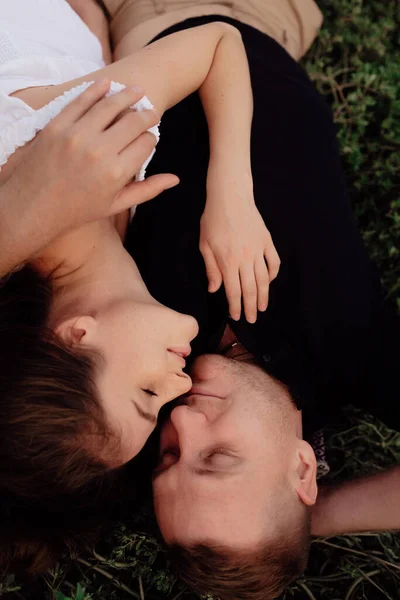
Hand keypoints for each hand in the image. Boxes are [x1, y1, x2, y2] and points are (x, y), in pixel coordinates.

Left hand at [0, 79, 177, 274]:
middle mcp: (99, 152)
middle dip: (147, 114)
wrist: (33, 207)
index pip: (146, 143)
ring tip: (137, 90)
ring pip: (110, 105)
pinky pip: (81, 101)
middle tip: (151, 111)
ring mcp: (77, 136)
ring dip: (128, 95)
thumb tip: (176, 179)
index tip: (149, 139)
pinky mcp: (57, 126)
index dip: (151, 139)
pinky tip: (108, 85)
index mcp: (117, 174)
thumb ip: (147, 190)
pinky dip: (97, 90)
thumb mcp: (115, 205)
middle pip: (134, 121)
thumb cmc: (78, 210)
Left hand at [200, 186, 279, 322]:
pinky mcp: (267, 241)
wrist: (230, 196)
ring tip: (262, 307)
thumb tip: (214, 289)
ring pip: (264, 279)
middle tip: (252, 319)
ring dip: (263, 295)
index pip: (234, 291)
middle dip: (250, 307)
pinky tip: (269, 282)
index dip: (236, 306)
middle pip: (250, 289)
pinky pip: (274, 262)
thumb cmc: (212, 219)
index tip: (237, 316)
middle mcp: (245, 258)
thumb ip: (211, 269)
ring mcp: (258, 250)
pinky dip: (273, 274)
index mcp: (228, 261)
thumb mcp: (205, 245)